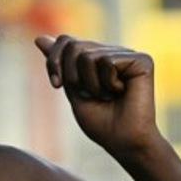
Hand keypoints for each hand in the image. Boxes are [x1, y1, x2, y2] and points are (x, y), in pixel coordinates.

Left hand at [34, 34, 162, 159]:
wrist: (123, 142)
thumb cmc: (101, 122)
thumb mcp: (71, 90)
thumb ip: (59, 64)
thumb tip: (39, 38)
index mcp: (96, 57)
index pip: (65, 40)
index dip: (54, 61)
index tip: (56, 85)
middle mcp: (112, 52)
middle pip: (73, 45)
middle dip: (72, 76)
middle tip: (89, 95)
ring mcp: (127, 54)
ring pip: (87, 55)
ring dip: (90, 84)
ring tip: (107, 96)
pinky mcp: (141, 60)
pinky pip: (107, 61)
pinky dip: (106, 83)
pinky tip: (121, 92)